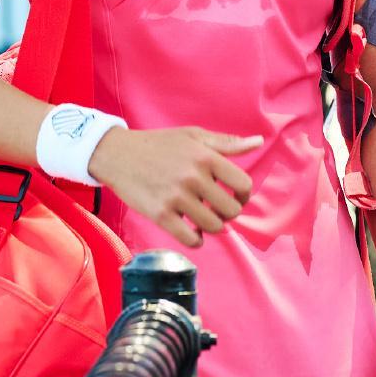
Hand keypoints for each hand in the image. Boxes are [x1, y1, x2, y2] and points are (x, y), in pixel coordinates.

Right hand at [87, 127, 257, 248]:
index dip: (244, 195)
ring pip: (213, 226)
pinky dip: (196, 240)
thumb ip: (226, 143)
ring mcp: (176, 197)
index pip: (243, 184)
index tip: (234, 196)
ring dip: (212, 227)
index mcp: (205, 156)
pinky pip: (190, 239)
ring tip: (203, 219)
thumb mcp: (193, 136)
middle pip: (231, 210)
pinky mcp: (159, 214)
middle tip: (217, 209)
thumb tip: (258, 142)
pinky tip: (191, 231)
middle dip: (228, 213)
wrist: (116, 154)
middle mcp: (193, 177)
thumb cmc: (159, 144)